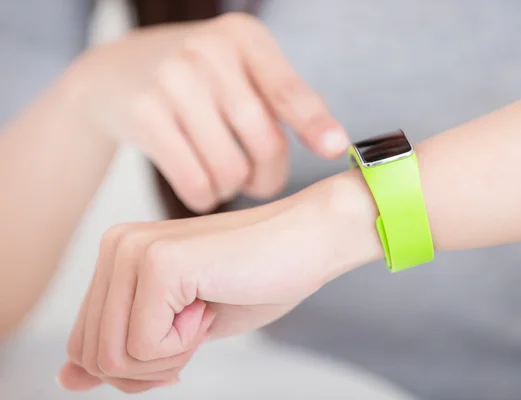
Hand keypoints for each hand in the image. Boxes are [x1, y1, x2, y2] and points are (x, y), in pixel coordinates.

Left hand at [57, 170, 381, 392]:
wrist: (309, 241)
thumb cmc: (257, 279)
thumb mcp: (180, 328)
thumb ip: (122, 350)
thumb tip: (66, 380)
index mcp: (117, 256)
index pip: (84, 345)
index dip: (136, 365)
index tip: (182, 340)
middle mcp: (115, 246)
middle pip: (93, 354)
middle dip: (150, 365)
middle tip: (197, 324)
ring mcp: (133, 250)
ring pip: (112, 356)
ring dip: (169, 354)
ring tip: (204, 309)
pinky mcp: (159, 262)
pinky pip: (144, 345)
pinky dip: (184, 344)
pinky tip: (210, 302)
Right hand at [68, 12, 348, 212]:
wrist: (113, 72)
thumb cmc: (195, 78)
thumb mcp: (236, 65)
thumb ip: (277, 94)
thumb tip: (332, 143)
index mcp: (243, 37)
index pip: (287, 89)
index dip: (314, 122)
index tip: (337, 147)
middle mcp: (208, 52)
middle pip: (264, 141)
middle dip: (269, 177)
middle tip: (261, 184)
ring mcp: (172, 81)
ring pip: (229, 169)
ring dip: (233, 189)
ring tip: (225, 180)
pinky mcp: (144, 116)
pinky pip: (194, 181)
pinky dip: (205, 198)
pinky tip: (202, 189)